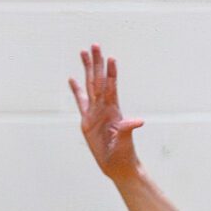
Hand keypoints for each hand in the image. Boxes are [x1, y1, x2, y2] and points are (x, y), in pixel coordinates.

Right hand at [70, 45, 144, 183]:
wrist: (117, 165)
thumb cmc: (123, 154)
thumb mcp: (125, 141)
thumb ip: (128, 129)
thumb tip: (138, 122)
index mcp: (113, 110)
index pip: (111, 87)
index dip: (110, 73)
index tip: (110, 58)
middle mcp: (104, 107)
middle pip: (99, 80)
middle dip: (97, 63)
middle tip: (95, 45)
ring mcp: (95, 112)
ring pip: (90, 86)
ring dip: (88, 69)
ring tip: (84, 53)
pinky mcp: (87, 120)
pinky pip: (80, 102)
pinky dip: (76, 90)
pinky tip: (72, 78)